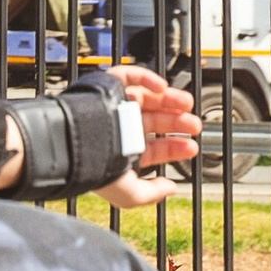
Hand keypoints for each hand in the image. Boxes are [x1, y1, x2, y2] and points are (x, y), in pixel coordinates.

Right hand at [103, 62, 203, 209]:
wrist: (76, 144)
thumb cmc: (97, 169)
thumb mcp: (129, 194)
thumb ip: (152, 194)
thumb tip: (171, 188)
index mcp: (124, 150)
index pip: (154, 147)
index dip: (175, 147)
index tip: (191, 147)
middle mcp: (120, 127)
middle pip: (155, 121)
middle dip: (177, 123)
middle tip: (194, 126)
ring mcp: (115, 105)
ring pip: (148, 97)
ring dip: (170, 99)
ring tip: (187, 103)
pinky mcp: (108, 86)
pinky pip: (130, 76)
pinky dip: (147, 78)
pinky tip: (162, 87)